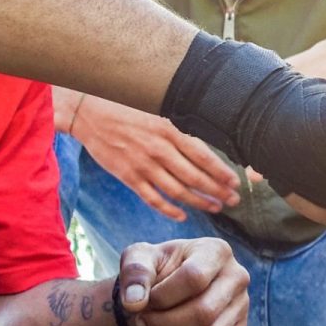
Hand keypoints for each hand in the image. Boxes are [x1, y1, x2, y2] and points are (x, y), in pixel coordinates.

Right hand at [68, 90, 239, 221]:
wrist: (90, 114)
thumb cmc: (128, 110)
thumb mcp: (157, 113)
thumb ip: (179, 131)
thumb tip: (205, 147)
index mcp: (168, 130)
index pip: (202, 155)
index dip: (221, 171)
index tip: (235, 181)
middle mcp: (158, 149)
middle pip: (194, 177)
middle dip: (217, 191)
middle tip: (234, 200)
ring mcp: (143, 166)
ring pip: (177, 191)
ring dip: (199, 202)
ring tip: (215, 207)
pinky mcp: (129, 177)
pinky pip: (153, 199)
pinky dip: (169, 210)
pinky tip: (183, 215)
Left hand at [115, 238, 249, 325]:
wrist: (166, 286)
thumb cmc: (155, 269)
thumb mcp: (138, 258)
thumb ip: (134, 273)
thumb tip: (135, 303)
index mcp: (216, 251)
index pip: (194, 278)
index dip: (163, 296)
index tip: (143, 300)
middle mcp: (237, 276)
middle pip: (204, 311)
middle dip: (164, 323)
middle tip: (141, 322)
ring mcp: (241, 305)